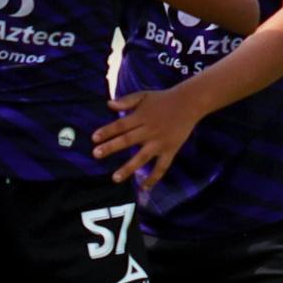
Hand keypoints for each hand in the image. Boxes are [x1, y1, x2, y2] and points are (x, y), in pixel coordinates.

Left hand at [91, 87, 205, 189]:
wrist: (189, 103)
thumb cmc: (162, 99)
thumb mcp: (143, 95)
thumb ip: (126, 101)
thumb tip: (108, 105)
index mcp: (141, 117)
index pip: (121, 125)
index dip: (107, 131)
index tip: (94, 138)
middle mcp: (149, 130)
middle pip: (127, 140)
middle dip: (111, 147)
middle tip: (96, 154)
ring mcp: (159, 142)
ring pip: (142, 157)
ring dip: (128, 168)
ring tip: (115, 178)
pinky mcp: (170, 150)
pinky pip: (161, 167)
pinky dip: (154, 178)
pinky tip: (144, 187)